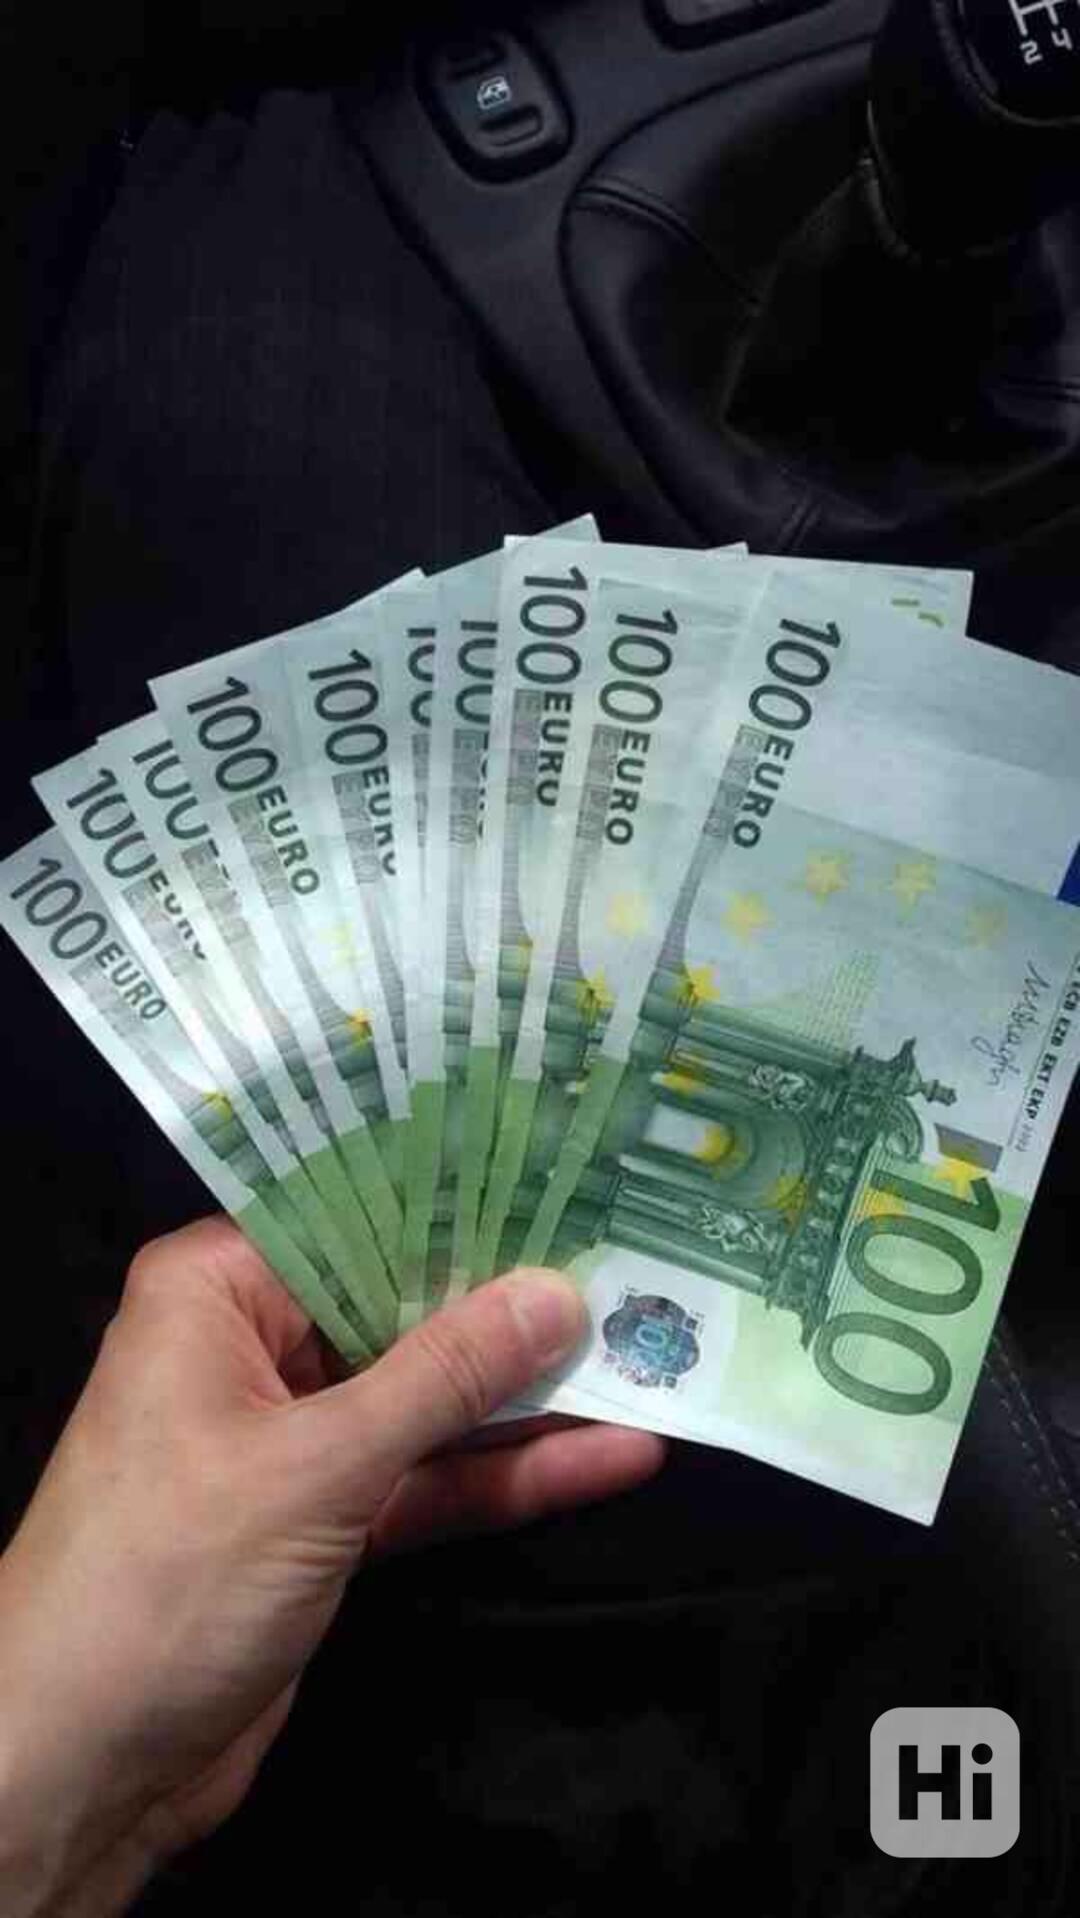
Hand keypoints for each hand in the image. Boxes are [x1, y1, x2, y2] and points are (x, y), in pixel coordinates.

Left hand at [0, 1217, 663, 1916]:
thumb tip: (557, 1293)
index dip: (462, 1197)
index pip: (355, 1214)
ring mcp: (295, 1438)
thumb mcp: (318, 1464)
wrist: (83, 1764)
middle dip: (515, 1300)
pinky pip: (429, 1477)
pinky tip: (611, 1457)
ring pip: (430, 1397)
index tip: (571, 1176)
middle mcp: (254, 1346)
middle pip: (403, 1304)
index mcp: (216, 1292)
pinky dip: (508, 1473)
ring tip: (655, 1356)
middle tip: (640, 1263)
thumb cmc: (172, 1575)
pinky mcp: (327, 1520)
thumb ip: (444, 1377)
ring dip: (531, 1395)